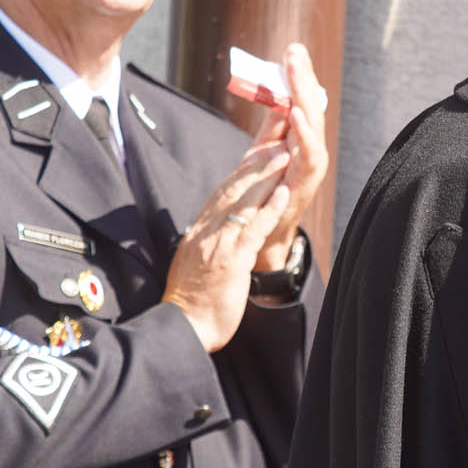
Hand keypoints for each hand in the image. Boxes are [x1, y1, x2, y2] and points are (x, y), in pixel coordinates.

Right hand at [162, 141, 291, 351]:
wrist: (183, 326)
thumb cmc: (192, 301)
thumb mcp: (196, 263)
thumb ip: (207, 243)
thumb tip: (215, 231)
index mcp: (199, 231)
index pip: (222, 193)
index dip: (241, 171)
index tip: (257, 152)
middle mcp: (207, 232)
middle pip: (232, 189)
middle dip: (255, 163)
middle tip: (275, 142)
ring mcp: (218, 244)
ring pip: (244, 201)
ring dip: (266, 176)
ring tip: (284, 155)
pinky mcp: (232, 261)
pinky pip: (253, 229)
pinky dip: (269, 209)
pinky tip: (283, 193)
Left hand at [251, 44, 330, 273]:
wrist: (265, 233)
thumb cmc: (266, 192)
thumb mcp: (263, 151)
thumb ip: (271, 125)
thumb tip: (274, 92)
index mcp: (300, 138)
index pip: (301, 99)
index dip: (298, 74)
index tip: (292, 48)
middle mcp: (311, 148)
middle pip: (310, 105)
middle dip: (302, 77)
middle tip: (294, 50)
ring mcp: (311, 164)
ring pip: (312, 124)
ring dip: (304, 96)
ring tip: (296, 71)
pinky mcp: (306, 181)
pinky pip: (307, 153)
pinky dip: (303, 131)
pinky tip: (294, 111)